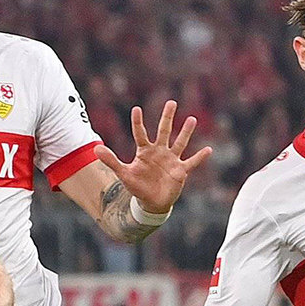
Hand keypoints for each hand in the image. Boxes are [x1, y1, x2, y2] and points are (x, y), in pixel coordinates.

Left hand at [92, 101, 213, 213]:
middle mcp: (159, 152)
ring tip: (192, 119)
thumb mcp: (123, 173)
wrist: (151, 203)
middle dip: (167, 117)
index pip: (141, 133)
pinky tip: (208, 149)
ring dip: (186, 132)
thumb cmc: (137, 186)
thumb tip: (95, 149)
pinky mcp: (180, 171)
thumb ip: (111, 161)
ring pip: (180, 143)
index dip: (138, 122)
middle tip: (171, 102)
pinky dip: (200, 157)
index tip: (136, 109)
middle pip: (164, 131)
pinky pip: (192, 162)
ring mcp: (171, 160)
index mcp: (145, 151)